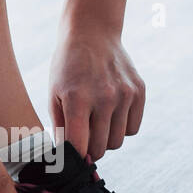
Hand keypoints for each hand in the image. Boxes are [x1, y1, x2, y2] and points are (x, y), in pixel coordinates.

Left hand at [49, 27, 145, 160]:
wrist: (92, 33)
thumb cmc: (67, 68)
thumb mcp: (54, 95)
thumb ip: (60, 128)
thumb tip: (67, 158)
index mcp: (77, 99)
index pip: (79, 146)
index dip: (75, 156)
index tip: (71, 154)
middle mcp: (104, 97)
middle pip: (101, 148)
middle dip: (90, 148)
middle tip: (83, 136)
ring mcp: (125, 94)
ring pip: (118, 142)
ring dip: (106, 139)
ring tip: (96, 122)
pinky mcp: (139, 92)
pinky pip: (132, 128)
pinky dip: (121, 127)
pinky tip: (111, 113)